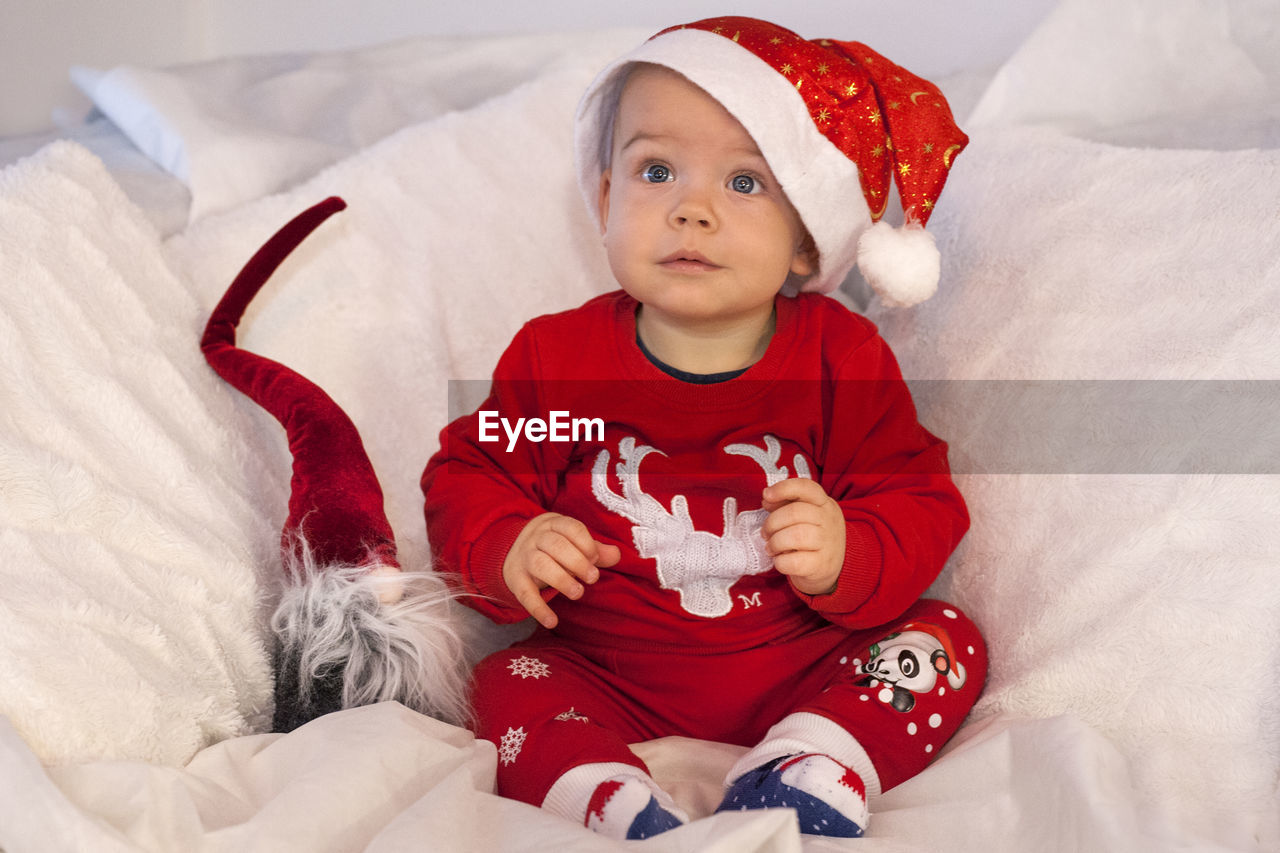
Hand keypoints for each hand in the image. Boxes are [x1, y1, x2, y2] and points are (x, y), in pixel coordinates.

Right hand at [502, 513, 620, 628]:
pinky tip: (552, 622)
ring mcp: (524, 558)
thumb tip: (616, 554)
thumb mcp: (572, 542)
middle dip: (577, 562)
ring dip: (561, 580)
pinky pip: (525, 593)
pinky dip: (538, 609)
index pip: (571, 528)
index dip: (586, 544)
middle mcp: (536, 538)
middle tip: (593, 578)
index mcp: (554, 524)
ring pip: (540, 564)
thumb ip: (595, 549)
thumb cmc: (552, 547)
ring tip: (578, 593)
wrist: (510, 548)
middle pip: (556, 545)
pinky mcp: (515, 579)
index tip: (595, 559)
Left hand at [760, 478, 844, 595]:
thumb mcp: (803, 517)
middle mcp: (829, 521)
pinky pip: (795, 561)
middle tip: (765, 533)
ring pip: (796, 536)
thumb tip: (767, 499)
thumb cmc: (811, 539)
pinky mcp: (822, 565)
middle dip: (772, 523)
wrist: (832, 569)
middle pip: (795, 512)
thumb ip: (785, 505)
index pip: (806, 487)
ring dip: (775, 542)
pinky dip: (781, 561)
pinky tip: (780, 560)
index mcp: (825, 504)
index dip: (783, 488)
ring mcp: (828, 544)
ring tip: (771, 548)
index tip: (766, 495)